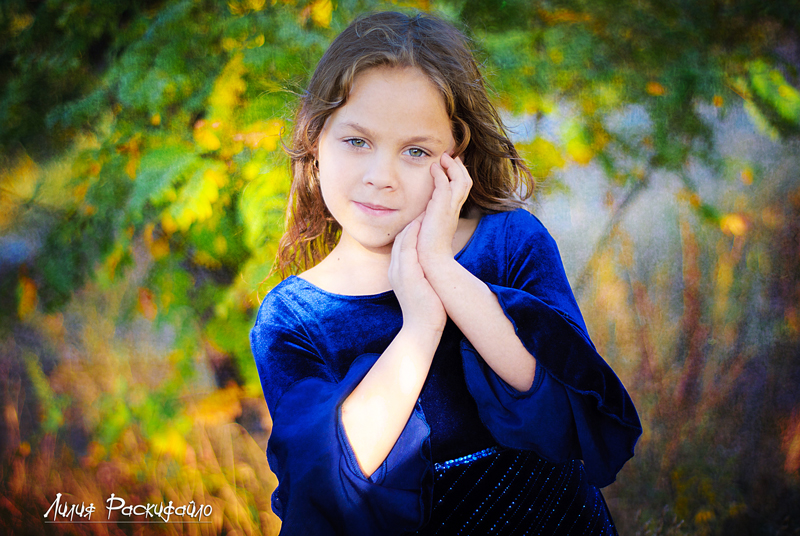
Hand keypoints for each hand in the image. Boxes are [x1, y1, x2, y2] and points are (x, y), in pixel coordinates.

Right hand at [388, 217, 446, 332]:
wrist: (422, 328)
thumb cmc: (427, 312)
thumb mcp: (423, 290)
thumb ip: (424, 277)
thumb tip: (432, 271)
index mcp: (398, 274)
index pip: (402, 246)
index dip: (411, 232)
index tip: (423, 220)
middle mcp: (395, 270)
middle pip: (399, 239)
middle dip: (410, 223)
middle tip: (423, 209)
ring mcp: (398, 271)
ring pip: (402, 240)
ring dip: (412, 224)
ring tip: (423, 211)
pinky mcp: (406, 273)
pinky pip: (407, 247)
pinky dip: (413, 233)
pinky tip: (420, 223)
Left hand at [416, 154, 472, 268]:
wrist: (430, 260)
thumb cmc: (426, 248)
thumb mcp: (428, 228)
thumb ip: (427, 218)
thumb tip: (420, 214)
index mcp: (451, 213)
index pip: (460, 190)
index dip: (457, 176)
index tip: (449, 165)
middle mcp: (454, 209)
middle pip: (465, 182)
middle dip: (459, 167)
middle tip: (450, 156)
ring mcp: (450, 209)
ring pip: (461, 180)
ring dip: (452, 167)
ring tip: (444, 157)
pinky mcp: (443, 209)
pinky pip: (446, 185)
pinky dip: (441, 174)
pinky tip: (433, 167)